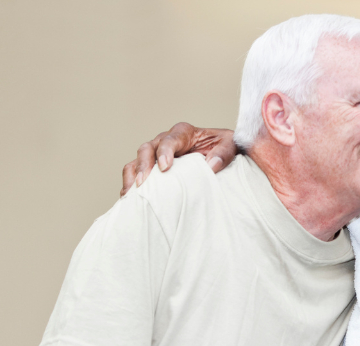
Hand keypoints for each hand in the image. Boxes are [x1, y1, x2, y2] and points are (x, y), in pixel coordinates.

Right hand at [121, 123, 237, 194]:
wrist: (220, 153)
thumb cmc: (223, 146)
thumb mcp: (230, 145)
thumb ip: (223, 153)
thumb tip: (210, 165)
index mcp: (183, 132)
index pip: (169, 140)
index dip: (164, 152)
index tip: (165, 168)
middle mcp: (165, 140)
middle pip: (147, 148)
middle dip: (143, 165)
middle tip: (143, 183)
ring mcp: (156, 154)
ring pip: (136, 160)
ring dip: (132, 176)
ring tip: (131, 193)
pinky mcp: (153, 167)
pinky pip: (135, 172)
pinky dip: (130, 184)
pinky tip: (130, 198)